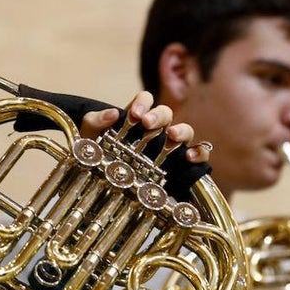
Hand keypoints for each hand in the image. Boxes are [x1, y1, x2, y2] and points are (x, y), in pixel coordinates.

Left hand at [80, 90, 211, 163]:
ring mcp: (171, 146)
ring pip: (185, 130)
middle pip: (165, 113)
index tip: (134, 114)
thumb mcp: (89, 138)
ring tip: (171, 137)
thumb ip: (95, 123)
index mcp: (137, 118)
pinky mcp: (182, 165)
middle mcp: (157, 130)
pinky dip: (200, 151)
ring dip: (181, 131)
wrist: (105, 189)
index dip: (142, 103)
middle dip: (158, 116)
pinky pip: (199, 153)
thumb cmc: (99, 158)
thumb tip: (112, 113)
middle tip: (147, 124)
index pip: (145, 100)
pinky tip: (190, 157)